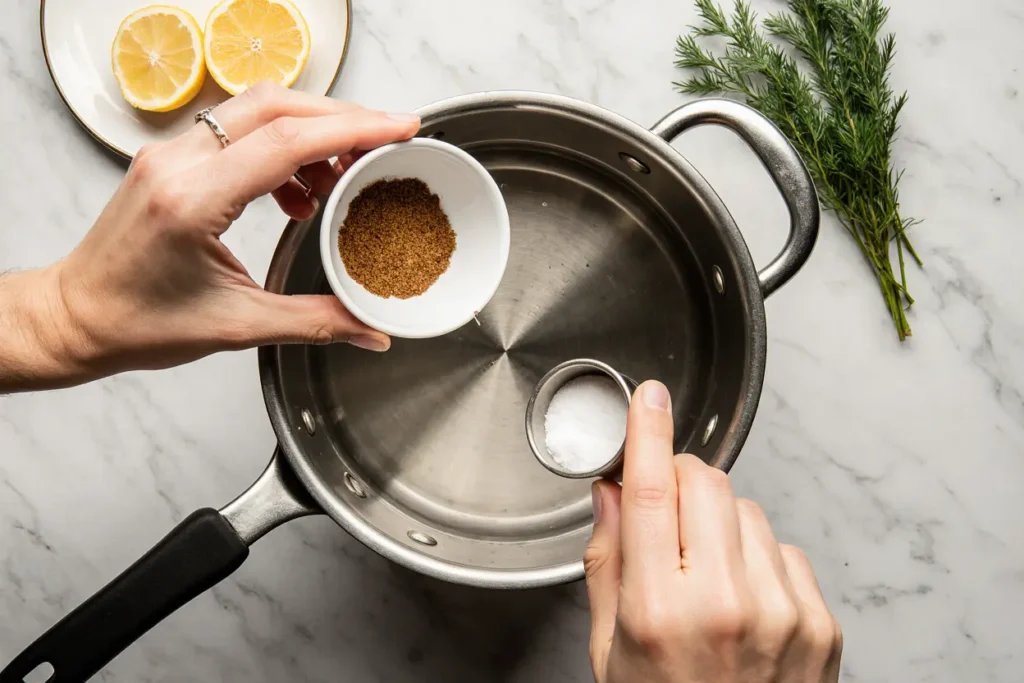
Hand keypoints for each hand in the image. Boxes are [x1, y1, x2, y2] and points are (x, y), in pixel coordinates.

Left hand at [1, 82, 418, 389]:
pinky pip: (237, 131)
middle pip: (275, 105)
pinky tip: (298, 192)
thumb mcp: (236, 327)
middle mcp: (177, 163)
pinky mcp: (170, 158)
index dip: (353, 129)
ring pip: (256, 110)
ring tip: (341, 176)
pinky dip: (282, 147)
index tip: (399, 129)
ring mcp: (169, 153)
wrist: (77, 318)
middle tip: (385, 143)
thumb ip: (314, 322)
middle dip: (340, 118)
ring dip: (310, 131)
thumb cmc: (137, 323)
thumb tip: (372, 330)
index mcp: (192, 200)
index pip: (287, 141)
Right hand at [585, 381, 841, 682]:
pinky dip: (756, 556)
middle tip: (663, 508)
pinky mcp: (821, 622)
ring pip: (747, 509)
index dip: (650, 433)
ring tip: (702, 572)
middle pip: (707, 484)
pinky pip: (782, 547)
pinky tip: (740, 597)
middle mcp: (727, 606)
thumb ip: (607, 563)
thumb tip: (611, 494)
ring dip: (718, 520)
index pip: (653, 491)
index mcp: (661, 612)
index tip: (650, 398)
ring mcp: (783, 613)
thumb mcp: (610, 650)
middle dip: (679, 480)